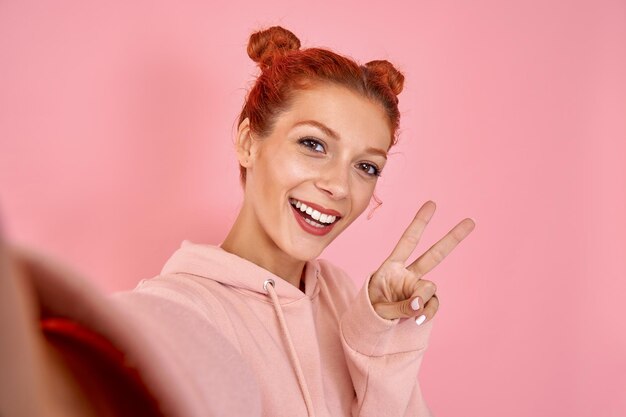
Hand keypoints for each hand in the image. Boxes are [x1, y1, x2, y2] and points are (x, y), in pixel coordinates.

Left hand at [368, 201, 474, 323]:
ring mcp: (417, 289)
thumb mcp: (377, 307)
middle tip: (470, 221)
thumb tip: (420, 304)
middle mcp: (407, 274)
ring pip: (431, 287)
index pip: (408, 242)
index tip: (432, 204)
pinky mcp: (423, 303)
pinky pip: (431, 305)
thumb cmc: (370, 311)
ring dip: (423, 298)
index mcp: (391, 267)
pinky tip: (418, 319)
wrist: (371, 326)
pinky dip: (428, 312)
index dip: (419, 224)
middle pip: (433, 255)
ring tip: (411, 309)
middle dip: (451, 239)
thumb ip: (400, 306)